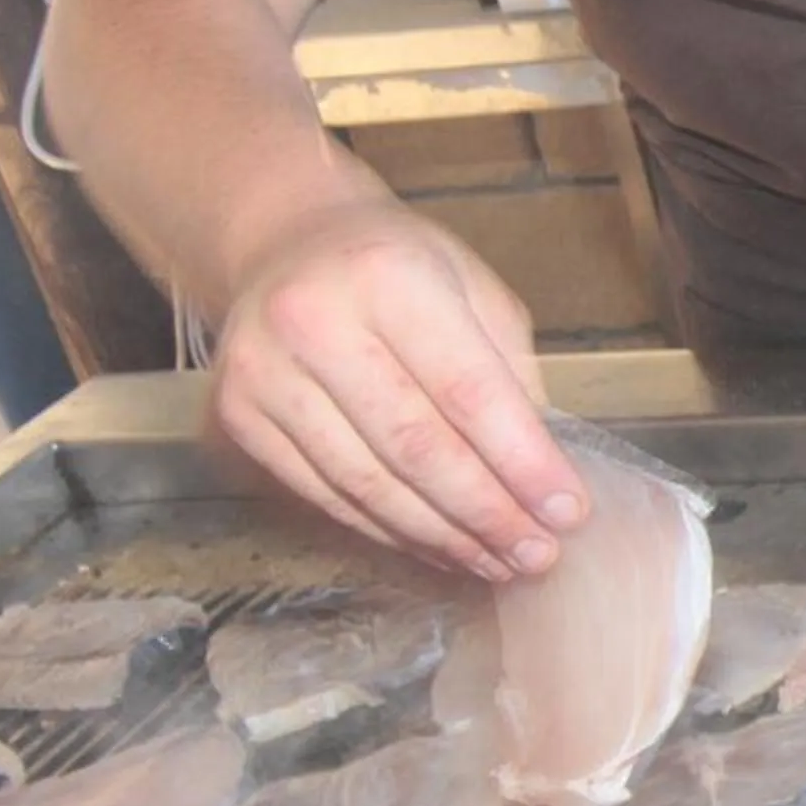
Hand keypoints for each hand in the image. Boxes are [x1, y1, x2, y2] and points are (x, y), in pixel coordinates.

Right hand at [211, 200, 583, 581]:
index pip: (468, 391)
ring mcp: (265, 373)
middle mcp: (313, 321)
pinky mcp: (239, 417)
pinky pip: (326, 494)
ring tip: (495, 561)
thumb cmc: (398, 267)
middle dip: (486, 513)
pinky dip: (389, 529)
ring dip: (441, 535)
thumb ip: (510, 372)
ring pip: (368, 483)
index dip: (521, 462)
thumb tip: (542, 472)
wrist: (286, 244)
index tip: (567, 512)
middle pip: (415, 447)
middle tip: (537, 556)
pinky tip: (437, 546)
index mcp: (388, 275)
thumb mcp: (472, 289)